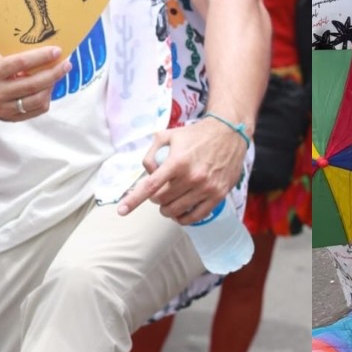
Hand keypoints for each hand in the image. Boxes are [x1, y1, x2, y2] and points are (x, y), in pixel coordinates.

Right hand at [0, 46, 71, 121]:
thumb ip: (17, 59)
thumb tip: (46, 54)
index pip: (21, 64)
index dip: (41, 57)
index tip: (57, 51)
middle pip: (32, 84)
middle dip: (53, 73)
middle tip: (66, 64)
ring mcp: (2, 109)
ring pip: (37, 100)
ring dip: (51, 87)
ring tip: (57, 76)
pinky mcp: (9, 119)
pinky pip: (35, 110)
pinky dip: (45, 98)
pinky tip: (47, 89)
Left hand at [117, 119, 248, 224]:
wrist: (229, 134)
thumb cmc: (196, 135)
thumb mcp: (169, 135)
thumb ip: (152, 153)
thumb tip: (148, 173)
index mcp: (178, 161)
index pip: (151, 186)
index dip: (134, 200)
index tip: (122, 210)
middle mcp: (192, 176)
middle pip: (161, 200)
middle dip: (155, 198)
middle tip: (159, 191)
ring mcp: (206, 188)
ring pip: (176, 210)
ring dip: (167, 209)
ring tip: (169, 201)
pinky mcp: (218, 195)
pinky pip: (195, 217)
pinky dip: (183, 218)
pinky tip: (181, 213)